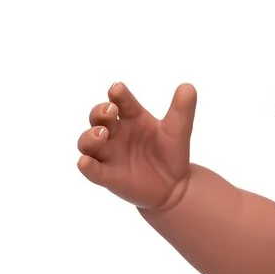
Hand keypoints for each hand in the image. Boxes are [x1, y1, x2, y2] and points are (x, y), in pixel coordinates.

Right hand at [77, 82, 196, 209]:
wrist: (175, 186)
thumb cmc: (171, 153)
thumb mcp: (179, 130)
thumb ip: (182, 109)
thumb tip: (188, 86)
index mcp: (132, 117)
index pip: (120, 101)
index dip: (118, 94)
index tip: (118, 89)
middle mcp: (116, 133)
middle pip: (98, 118)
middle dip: (100, 112)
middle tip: (110, 110)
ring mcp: (109, 154)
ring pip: (87, 142)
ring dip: (90, 136)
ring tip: (101, 133)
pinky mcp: (107, 176)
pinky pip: (92, 170)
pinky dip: (87, 165)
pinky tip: (86, 162)